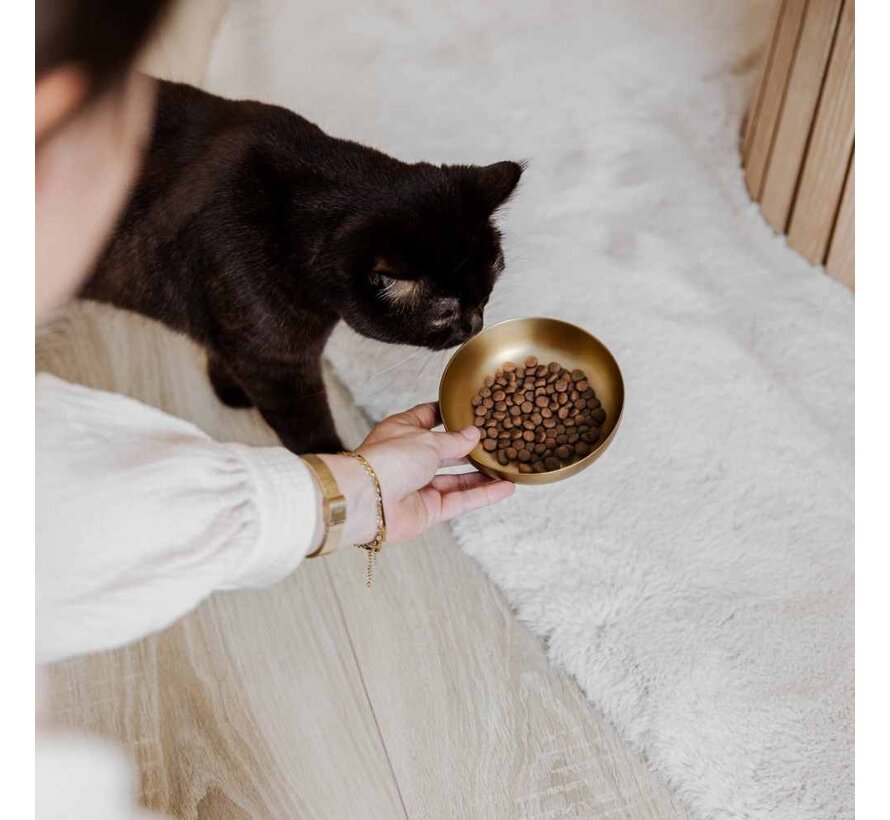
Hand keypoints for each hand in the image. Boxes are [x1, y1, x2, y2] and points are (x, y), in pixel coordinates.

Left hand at [318, 402, 514, 546]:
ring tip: (508, 466)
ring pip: (457, 479)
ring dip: (482, 474)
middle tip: (498, 441)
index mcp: (403, 430)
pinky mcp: (428, 509)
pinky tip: (506, 488)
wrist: (368, 501)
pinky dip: (482, 494)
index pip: (428, 416)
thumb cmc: (388, 460)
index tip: (472, 410)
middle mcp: (410, 457)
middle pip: (446, 451)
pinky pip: (460, 500)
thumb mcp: (427, 441)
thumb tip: (474, 435)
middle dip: (471, 448)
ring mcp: (419, 484)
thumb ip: (454, 440)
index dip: (449, 413)